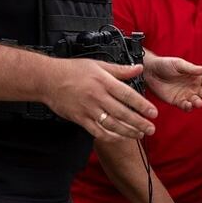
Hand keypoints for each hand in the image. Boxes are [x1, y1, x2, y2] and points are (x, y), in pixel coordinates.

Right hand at [43, 58, 157, 139]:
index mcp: (104, 82)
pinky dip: (110, 136)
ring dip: (127, 132)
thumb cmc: (72, 70)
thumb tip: (139, 68)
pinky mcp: (80, 119)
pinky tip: (120, 138)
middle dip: (139, 123)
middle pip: (122, 113)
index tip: (153, 113)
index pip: (128, 95)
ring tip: (139, 135)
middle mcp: (97, 97)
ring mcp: (88, 109)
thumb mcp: (98, 64)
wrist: (47, 79)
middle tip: (151, 129)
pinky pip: (97, 131)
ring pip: (112, 124)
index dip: (142, 105)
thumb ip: (120, 70)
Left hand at [143, 54, 201, 110]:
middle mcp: (193, 86)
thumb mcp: (180, 64)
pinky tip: (187, 105)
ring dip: (199, 103)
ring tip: (197, 102)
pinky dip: (188, 107)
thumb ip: (193, 69)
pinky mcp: (177, 101)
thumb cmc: (165, 65)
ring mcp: (186, 94)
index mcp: (196, 76)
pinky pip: (186, 106)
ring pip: (197, 101)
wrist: (150, 72)